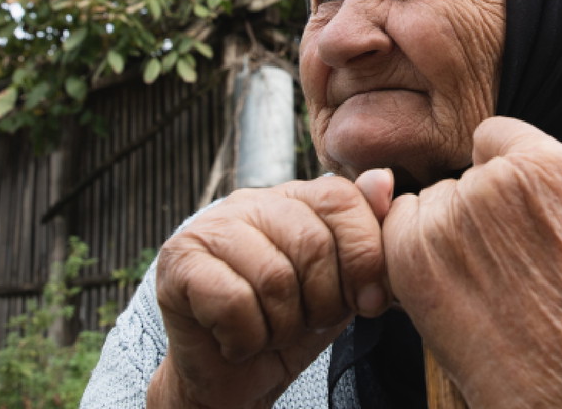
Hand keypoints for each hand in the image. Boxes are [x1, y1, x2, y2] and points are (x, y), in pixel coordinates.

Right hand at [148, 170, 394, 408]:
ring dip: (283, 325)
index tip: (369, 301)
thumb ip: (366, 235)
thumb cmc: (291, 325)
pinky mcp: (177, 262)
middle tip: (308, 323)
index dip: (365, 255)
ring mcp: (209, 227)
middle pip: (311, 242)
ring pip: (274, 276)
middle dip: (323, 301)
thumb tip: (383, 181)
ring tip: (272, 332)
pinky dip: (246, 337)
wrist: (230, 380)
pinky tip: (238, 342)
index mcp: (293, 197)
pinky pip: (233, 301)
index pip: (342, 198)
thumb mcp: (344, 284)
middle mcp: (249, 201)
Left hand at [383, 117, 561, 408]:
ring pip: (428, 203)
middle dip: (472, 208)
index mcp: (548, 166)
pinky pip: (395, 230)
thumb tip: (541, 162)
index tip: (506, 209)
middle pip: (460, 174)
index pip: (494, 135)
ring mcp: (448, 216)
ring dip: (440, 234)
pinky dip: (409, 256)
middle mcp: (493, 182)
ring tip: (478, 284)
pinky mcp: (410, 252)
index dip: (498, 172)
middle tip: (498, 261)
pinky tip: (447, 289)